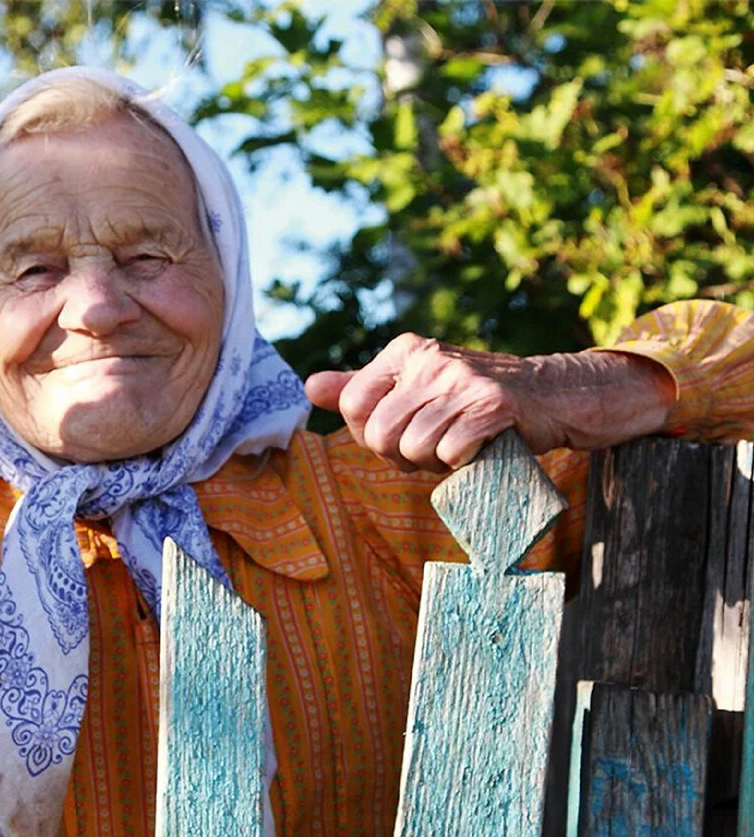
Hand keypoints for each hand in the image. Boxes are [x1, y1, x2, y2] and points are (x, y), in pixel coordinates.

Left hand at [304, 332, 675, 472]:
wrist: (551, 396)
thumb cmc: (472, 398)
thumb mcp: (414, 386)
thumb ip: (360, 388)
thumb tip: (309, 387)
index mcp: (405, 350)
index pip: (352, 405)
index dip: (370, 434)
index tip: (400, 433)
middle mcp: (430, 358)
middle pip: (378, 433)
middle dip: (401, 455)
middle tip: (432, 446)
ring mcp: (463, 380)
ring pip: (414, 447)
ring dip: (433, 462)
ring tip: (456, 445)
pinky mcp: (494, 405)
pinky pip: (450, 452)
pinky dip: (461, 462)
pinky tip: (478, 447)